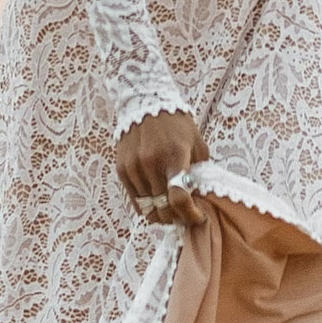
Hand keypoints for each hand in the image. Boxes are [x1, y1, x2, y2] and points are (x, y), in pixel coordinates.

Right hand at [115, 110, 208, 228]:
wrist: (146, 103)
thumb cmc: (177, 125)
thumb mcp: (196, 144)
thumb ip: (199, 171)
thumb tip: (199, 199)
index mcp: (174, 155)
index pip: (178, 196)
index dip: (190, 215)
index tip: (199, 217)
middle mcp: (151, 163)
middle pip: (163, 208)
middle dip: (178, 218)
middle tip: (186, 216)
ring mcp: (134, 167)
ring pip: (148, 209)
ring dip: (162, 214)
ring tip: (172, 210)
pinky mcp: (122, 170)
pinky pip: (136, 201)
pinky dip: (148, 207)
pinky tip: (158, 202)